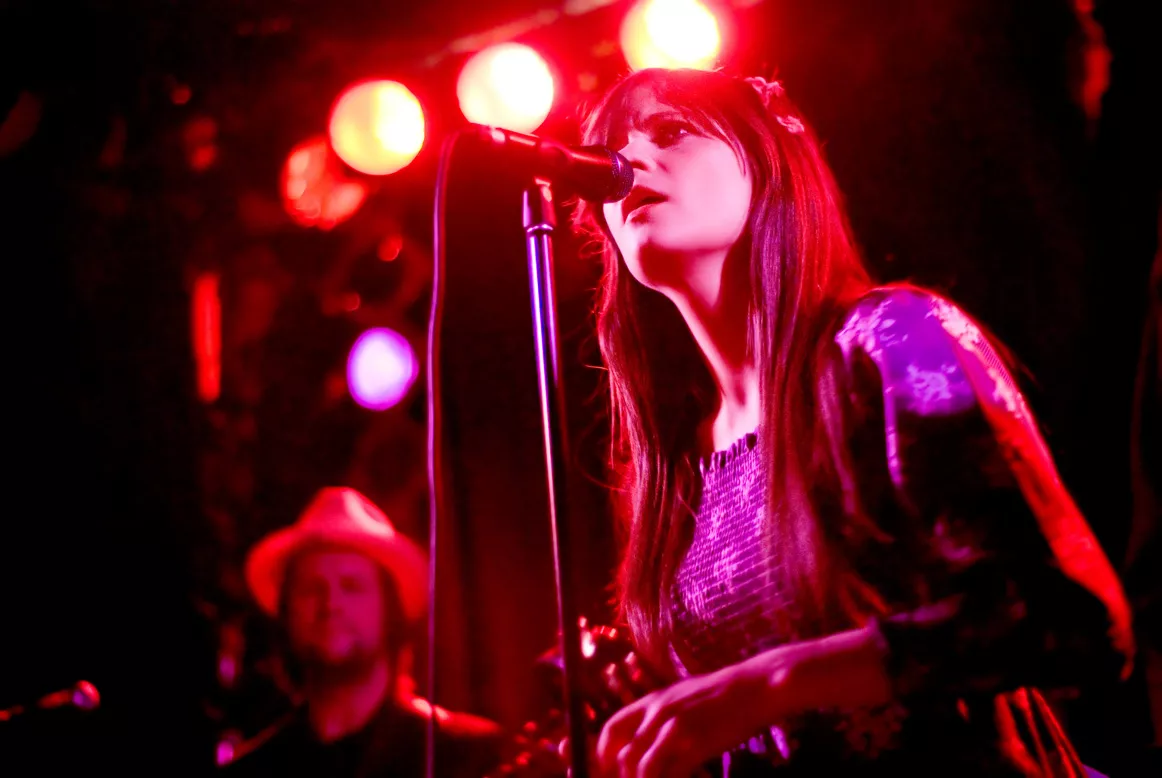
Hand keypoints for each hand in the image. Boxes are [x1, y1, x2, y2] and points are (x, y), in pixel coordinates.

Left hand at [594, 652, 799, 777]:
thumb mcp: (681, 698)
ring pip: (642, 768)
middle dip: (624, 777)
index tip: (609, 771)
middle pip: (623, 754)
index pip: (611, 728)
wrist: (753, 687)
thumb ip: (660, 715)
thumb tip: (643, 740)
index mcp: (652, 701)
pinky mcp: (696, 742)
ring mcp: (676, 728)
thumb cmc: (720, 696)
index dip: (604, 755)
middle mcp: (658, 714)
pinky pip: (671, 774)